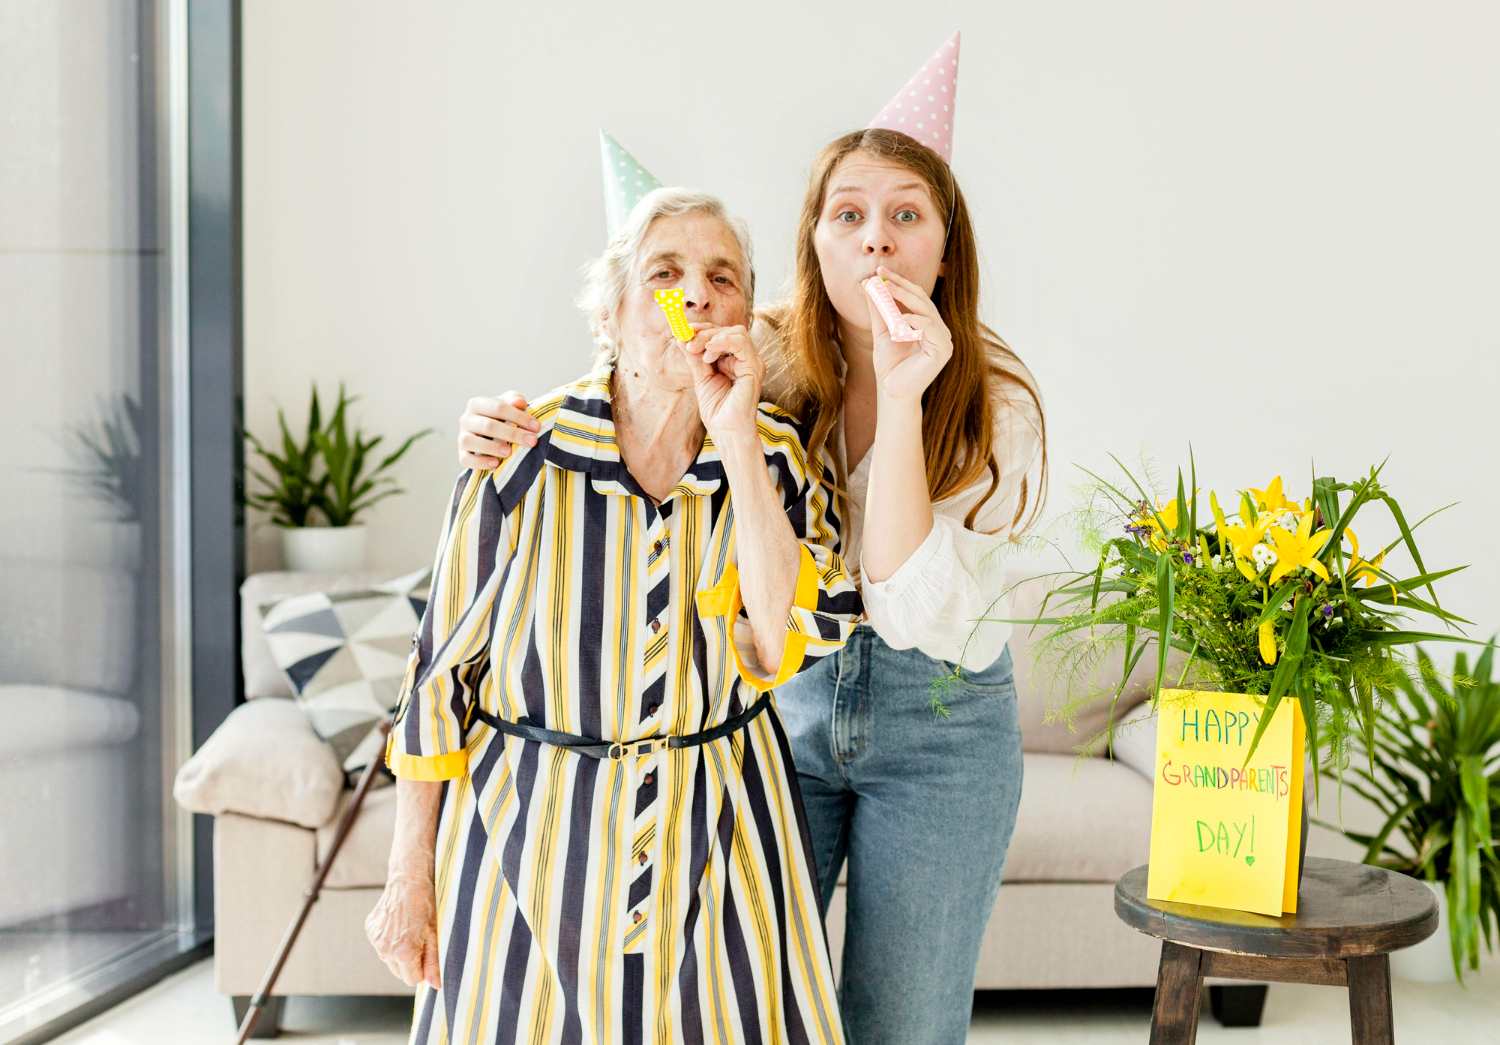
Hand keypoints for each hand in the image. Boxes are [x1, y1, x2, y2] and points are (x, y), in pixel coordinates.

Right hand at [365, 871, 441, 989]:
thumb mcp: (436, 935)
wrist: (409, 880)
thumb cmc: (427, 906)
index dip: (422, 969)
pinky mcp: (370, 930)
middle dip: (410, 962)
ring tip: (409, 931)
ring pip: (389, 960)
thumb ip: (434, 963)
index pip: (412, 980)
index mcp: (402, 953)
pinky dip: (390, 940)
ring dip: (399, 953)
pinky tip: (399, 925)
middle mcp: (385, 949)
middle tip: (420, 940)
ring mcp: (375, 939)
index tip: (427, 952)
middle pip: (399, 972)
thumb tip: (436, 985)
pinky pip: (381, 946)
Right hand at [458, 391, 538, 469]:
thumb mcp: (508, 404)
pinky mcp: (461, 454)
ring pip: (471, 442)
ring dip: (492, 448)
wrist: (488, 433)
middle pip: (488, 426)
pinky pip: (466, 459)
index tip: (536, 426)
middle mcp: (466, 419)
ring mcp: (461, 437)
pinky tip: (495, 464)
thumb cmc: (501, 416)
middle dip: (512, 434)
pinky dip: (480, 462)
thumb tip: (519, 403)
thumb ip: (514, 399)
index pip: (498, 407)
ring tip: (509, 452)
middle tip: (532, 441)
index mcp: (477, 404)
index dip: (518, 416)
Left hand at [681, 325, 764, 446]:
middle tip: (688, 342)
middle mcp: (745, 359)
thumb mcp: (701, 378)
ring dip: (712, 337)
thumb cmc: (717, 410)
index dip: (702, 330)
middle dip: (705, 333)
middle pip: (728, 330)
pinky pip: (741, 344)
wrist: (726, 431)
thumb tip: (682, 338)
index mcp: (733, 360)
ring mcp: (752, 362)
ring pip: (736, 333)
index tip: (684, 332)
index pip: (720, 334)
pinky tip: (709, 353)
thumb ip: (694, 358)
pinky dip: (723, 342)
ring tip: (698, 352)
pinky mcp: (754, 368)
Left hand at [864, 266, 953, 402]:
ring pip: (926, 310)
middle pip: (921, 299)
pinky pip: (930, 327)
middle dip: (900, 285)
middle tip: (882, 276)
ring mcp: (944, 339)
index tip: (880, 270)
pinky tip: (897, 321)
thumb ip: (879, 309)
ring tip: (885, 291)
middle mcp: (938, 328)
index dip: (899, 281)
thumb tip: (870, 283)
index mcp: (927, 323)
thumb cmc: (889, 365)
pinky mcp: (944, 350)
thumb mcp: (881, 331)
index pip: (915, 296)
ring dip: (903, 298)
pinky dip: (913, 321)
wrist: (892, 392)